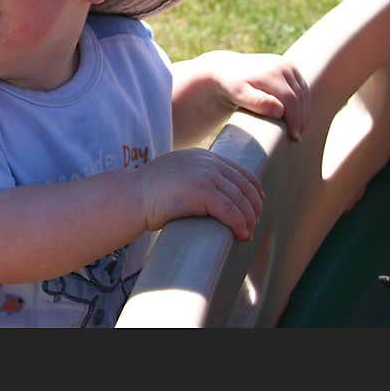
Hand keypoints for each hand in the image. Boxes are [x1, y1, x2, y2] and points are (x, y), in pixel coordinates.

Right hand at [140, 148, 264, 240]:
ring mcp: (205, 175)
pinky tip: (241, 234)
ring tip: (248, 232)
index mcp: (202, 156)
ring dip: (248, 218)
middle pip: (243, 185)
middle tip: (254, 222)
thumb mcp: (177, 174)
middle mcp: (207, 162)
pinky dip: (239, 224)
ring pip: (240, 199)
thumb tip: (213, 195)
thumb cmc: (149, 193)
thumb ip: (195, 176)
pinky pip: (230, 210)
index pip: (239, 170)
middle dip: (253, 206)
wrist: (132, 196)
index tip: (257, 204)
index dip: (253, 189)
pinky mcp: (202, 192)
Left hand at [205, 51, 309, 141]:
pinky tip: (298, 116)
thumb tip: (280, 111)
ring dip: (304, 111)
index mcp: (271, 72)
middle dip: (301, 118)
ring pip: (303, 92)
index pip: (290, 99)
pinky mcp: (290, 68)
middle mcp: (282, 65)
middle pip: (299, 96)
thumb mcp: (238, 95)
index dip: (295, 119)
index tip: (294, 136)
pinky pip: (301, 88)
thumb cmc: (231, 86)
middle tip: (297, 137)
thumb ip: (257, 102)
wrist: (226, 70)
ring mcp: (287, 65)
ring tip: (299, 129)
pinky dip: (302, 103)